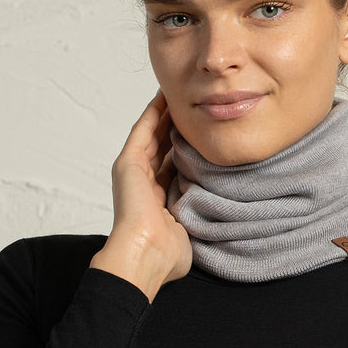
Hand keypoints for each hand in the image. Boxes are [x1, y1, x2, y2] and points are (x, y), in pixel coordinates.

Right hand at [89, 91, 192, 301]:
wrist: (146, 256)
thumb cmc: (168, 253)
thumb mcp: (191, 228)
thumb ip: (199, 214)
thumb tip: (219, 210)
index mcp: (159, 198)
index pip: (174, 164)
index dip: (186, 146)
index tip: (202, 130)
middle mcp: (145, 182)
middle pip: (164, 145)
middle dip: (177, 124)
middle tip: (194, 102)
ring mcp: (134, 172)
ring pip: (153, 134)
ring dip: (165, 113)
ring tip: (180, 92)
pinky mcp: (128, 164)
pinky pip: (142, 131)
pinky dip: (152, 113)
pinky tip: (164, 96)